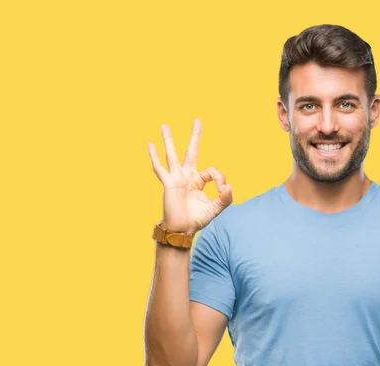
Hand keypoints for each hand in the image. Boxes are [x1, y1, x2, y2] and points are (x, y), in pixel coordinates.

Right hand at [148, 119, 232, 233]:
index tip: (222, 189)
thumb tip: (229, 186)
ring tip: (164, 125)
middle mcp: (186, 176)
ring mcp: (176, 178)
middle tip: (198, 120)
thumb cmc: (196, 219)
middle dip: (195, 136)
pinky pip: (160, 168)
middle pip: (191, 151)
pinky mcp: (168, 184)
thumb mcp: (216, 208)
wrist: (182, 230)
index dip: (220, 178)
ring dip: (168, 140)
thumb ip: (225, 198)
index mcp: (198, 181)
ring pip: (172, 155)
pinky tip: (150, 144)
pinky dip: (154, 156)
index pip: (212, 171)